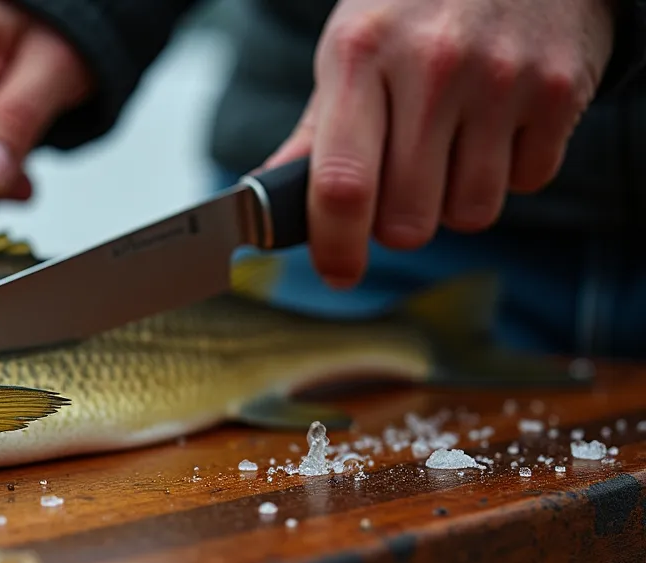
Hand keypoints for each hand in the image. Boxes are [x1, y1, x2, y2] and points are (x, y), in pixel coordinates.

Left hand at [261, 0, 614, 288]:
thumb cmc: (415, 7)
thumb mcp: (351, 48)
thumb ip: (314, 133)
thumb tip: (267, 203)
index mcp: (360, 55)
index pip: (342, 184)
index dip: (336, 245)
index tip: (338, 273)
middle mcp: (432, 66)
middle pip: (408, 219)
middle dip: (397, 223)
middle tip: (399, 185)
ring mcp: (501, 77)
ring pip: (470, 213)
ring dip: (455, 202)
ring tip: (450, 147)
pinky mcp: (559, 90)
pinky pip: (529, 182)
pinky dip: (511, 171)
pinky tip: (497, 123)